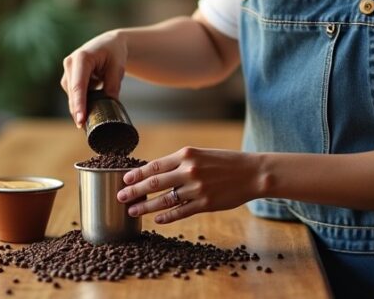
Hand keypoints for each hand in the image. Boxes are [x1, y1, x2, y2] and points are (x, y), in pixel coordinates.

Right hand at [60, 30, 126, 127]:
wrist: (108, 43)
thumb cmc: (114, 52)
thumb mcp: (118, 67)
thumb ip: (113, 85)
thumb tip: (110, 104)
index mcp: (82, 58)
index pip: (78, 85)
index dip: (79, 104)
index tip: (80, 120)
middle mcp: (70, 63)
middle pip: (73, 93)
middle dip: (77, 111)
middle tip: (84, 128)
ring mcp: (68, 71)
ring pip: (72, 95)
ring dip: (80, 106)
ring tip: (91, 118)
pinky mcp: (69, 78)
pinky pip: (74, 94)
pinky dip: (82, 102)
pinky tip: (89, 109)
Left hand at [117, 147, 263, 223]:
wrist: (252, 173)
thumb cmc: (225, 162)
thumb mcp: (201, 155)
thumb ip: (180, 163)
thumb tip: (156, 173)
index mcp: (186, 155)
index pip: (155, 165)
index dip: (137, 173)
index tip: (124, 179)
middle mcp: (189, 170)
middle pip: (154, 183)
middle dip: (134, 190)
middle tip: (120, 196)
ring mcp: (197, 188)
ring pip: (165, 200)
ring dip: (146, 206)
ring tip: (133, 210)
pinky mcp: (205, 204)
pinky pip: (180, 212)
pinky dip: (167, 216)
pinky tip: (157, 219)